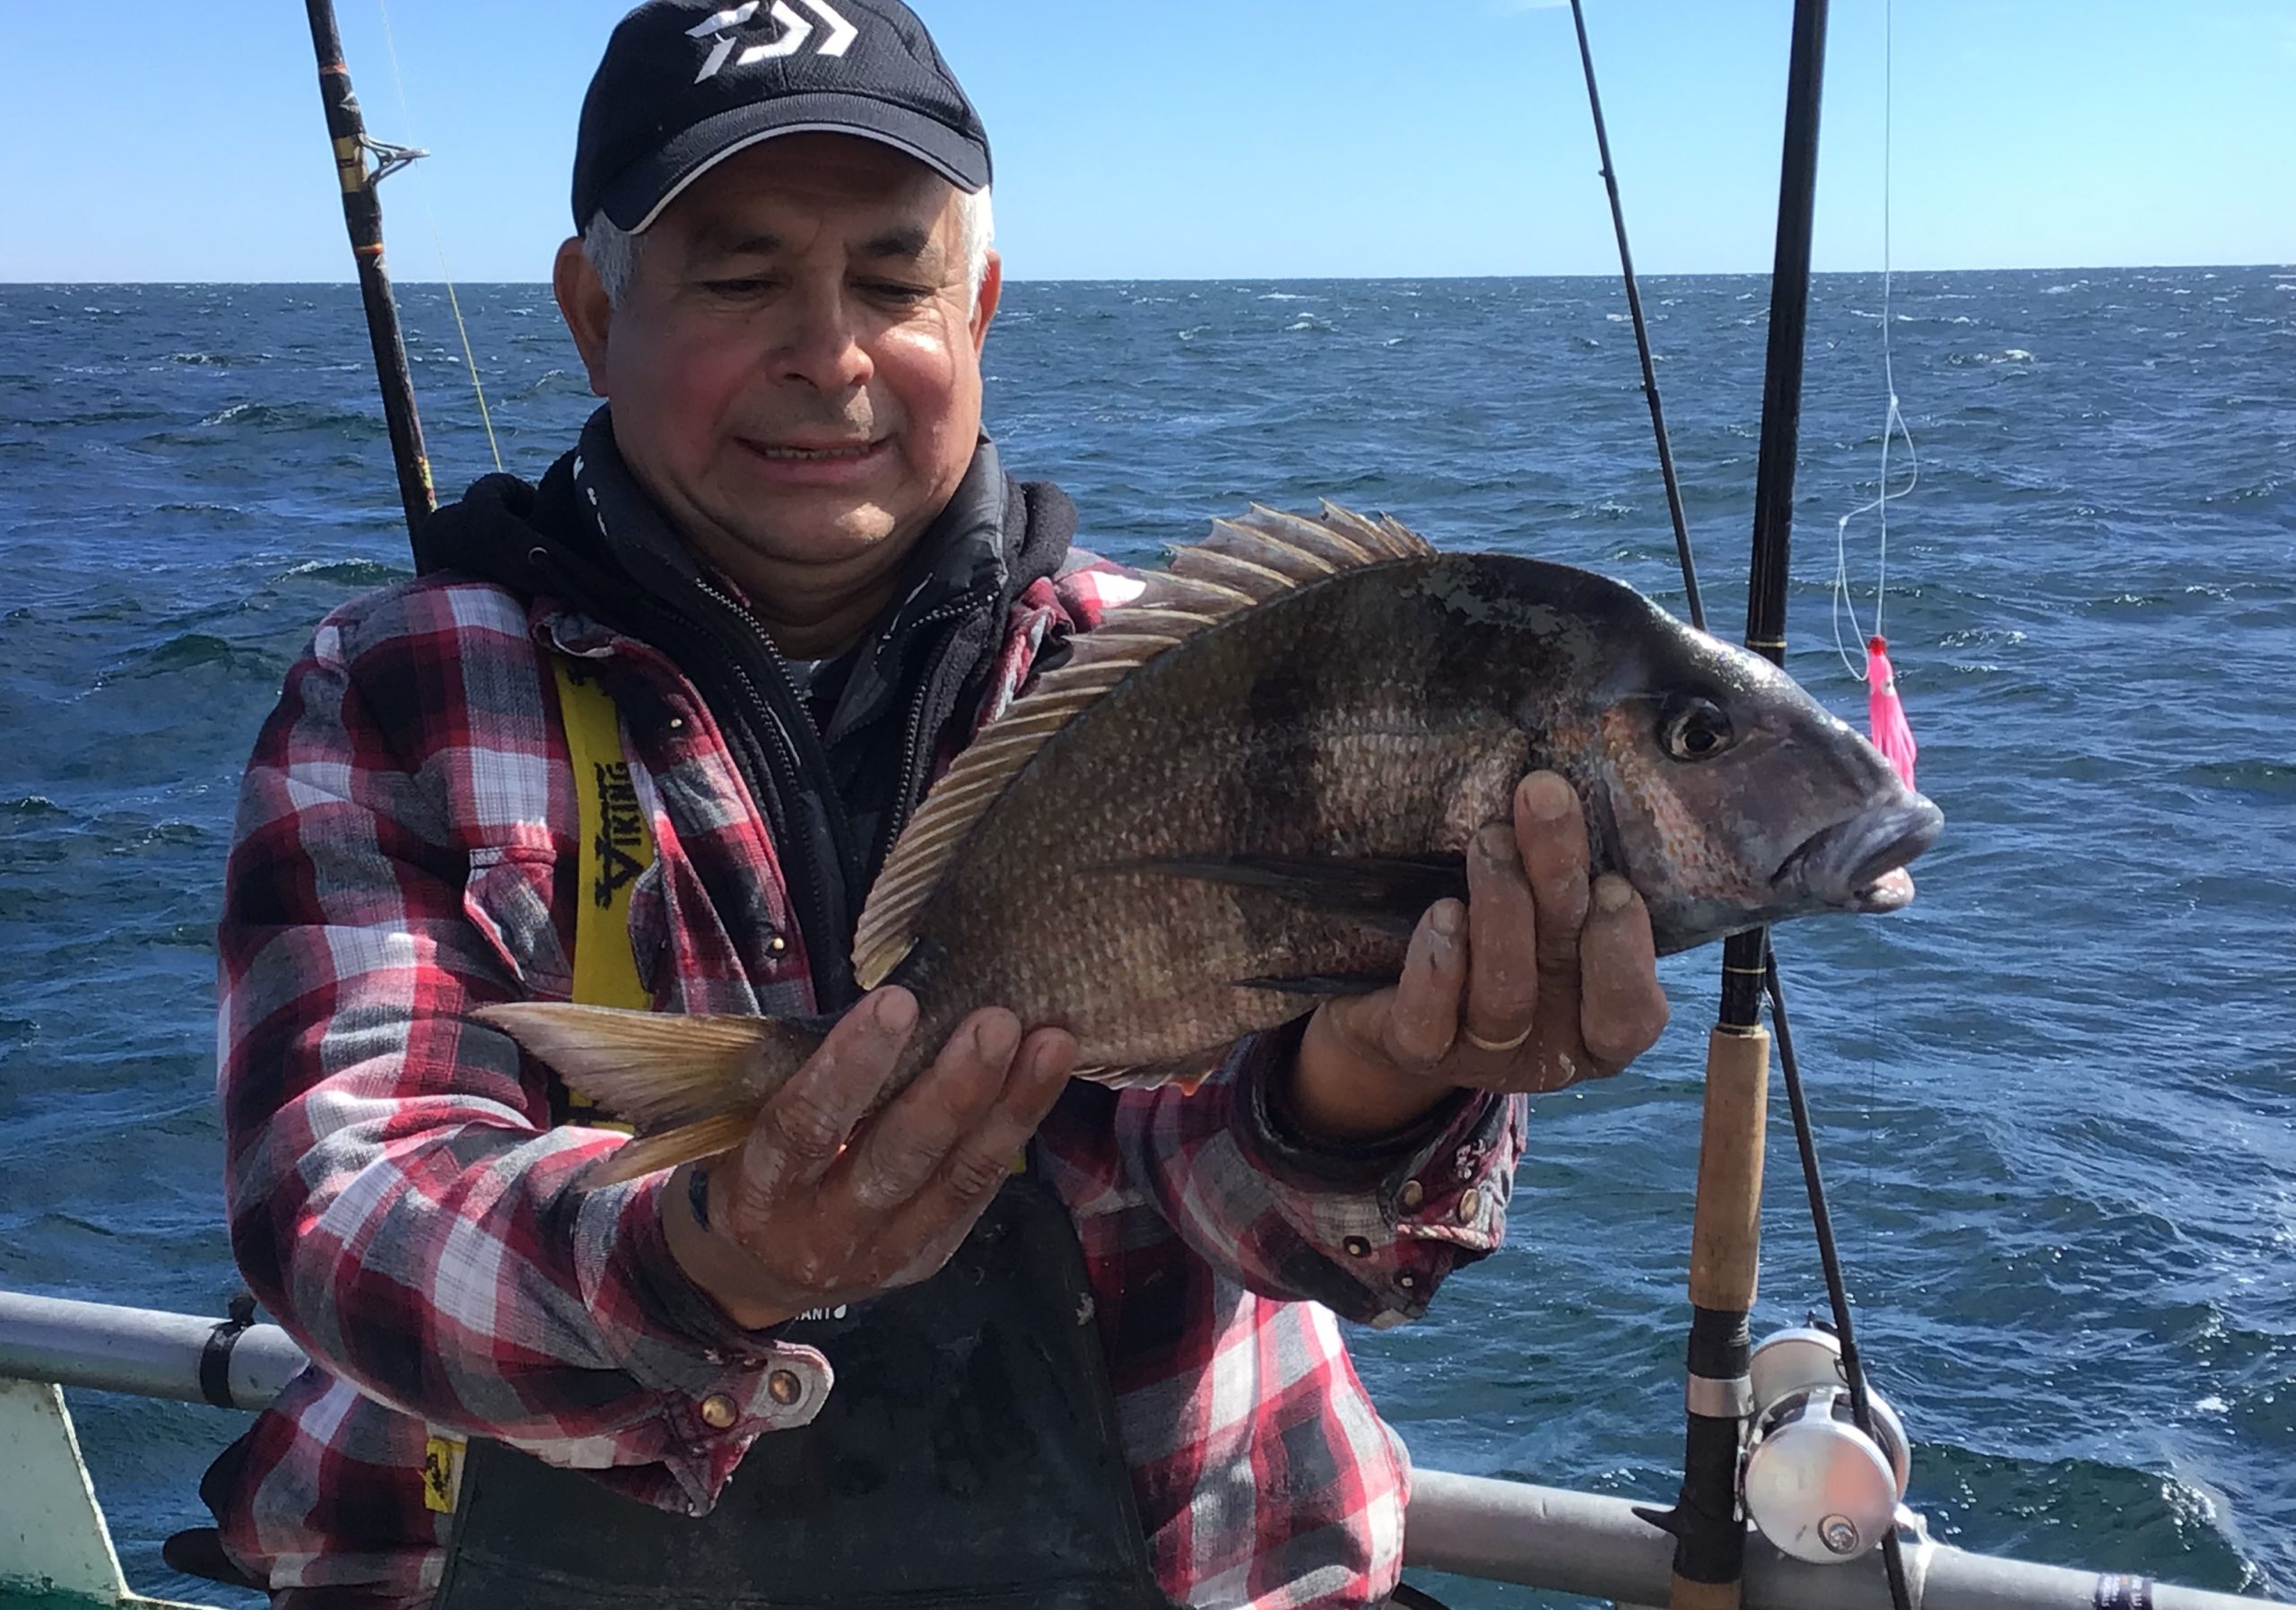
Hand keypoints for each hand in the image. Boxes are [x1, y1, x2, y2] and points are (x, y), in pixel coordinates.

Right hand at [661, 988, 1074, 1329]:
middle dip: (952, 1088)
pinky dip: (1015, 1131)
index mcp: (760, 1195)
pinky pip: (978, 1191)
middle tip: (994, 1022)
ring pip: (957, 1179)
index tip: (897, 1002)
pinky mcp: (928, 1258)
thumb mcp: (741, 1127)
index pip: (804, 1128)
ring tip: (1050, 1043)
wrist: (755, 1269)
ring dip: (1009, 1107)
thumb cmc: (749, 1165)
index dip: (851, 1066)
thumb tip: (880, 1001)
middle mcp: (822, 1236)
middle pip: (896, 1159)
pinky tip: (1045, 1076)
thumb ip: (789, 1078)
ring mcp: (883, 1256)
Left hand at [1286, 771, 1670, 1139]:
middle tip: (1544, 797)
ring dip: (1501, 910)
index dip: (1625, 952)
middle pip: (1564, 973)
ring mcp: (1483, 1058)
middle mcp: (1550, 1048)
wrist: (1401, 1001)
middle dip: (1558, 879)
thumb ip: (1578, 882)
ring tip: (1490, 839)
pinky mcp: (1418, 1052)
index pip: (1633, 1014)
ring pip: (1502, 999)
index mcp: (1600, 1024)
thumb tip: (1576, 790)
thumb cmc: (1502, 942)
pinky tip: (1442, 912)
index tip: (1612, 880)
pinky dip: (1438, 967)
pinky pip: (1429, 1025)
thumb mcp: (1550, 918)